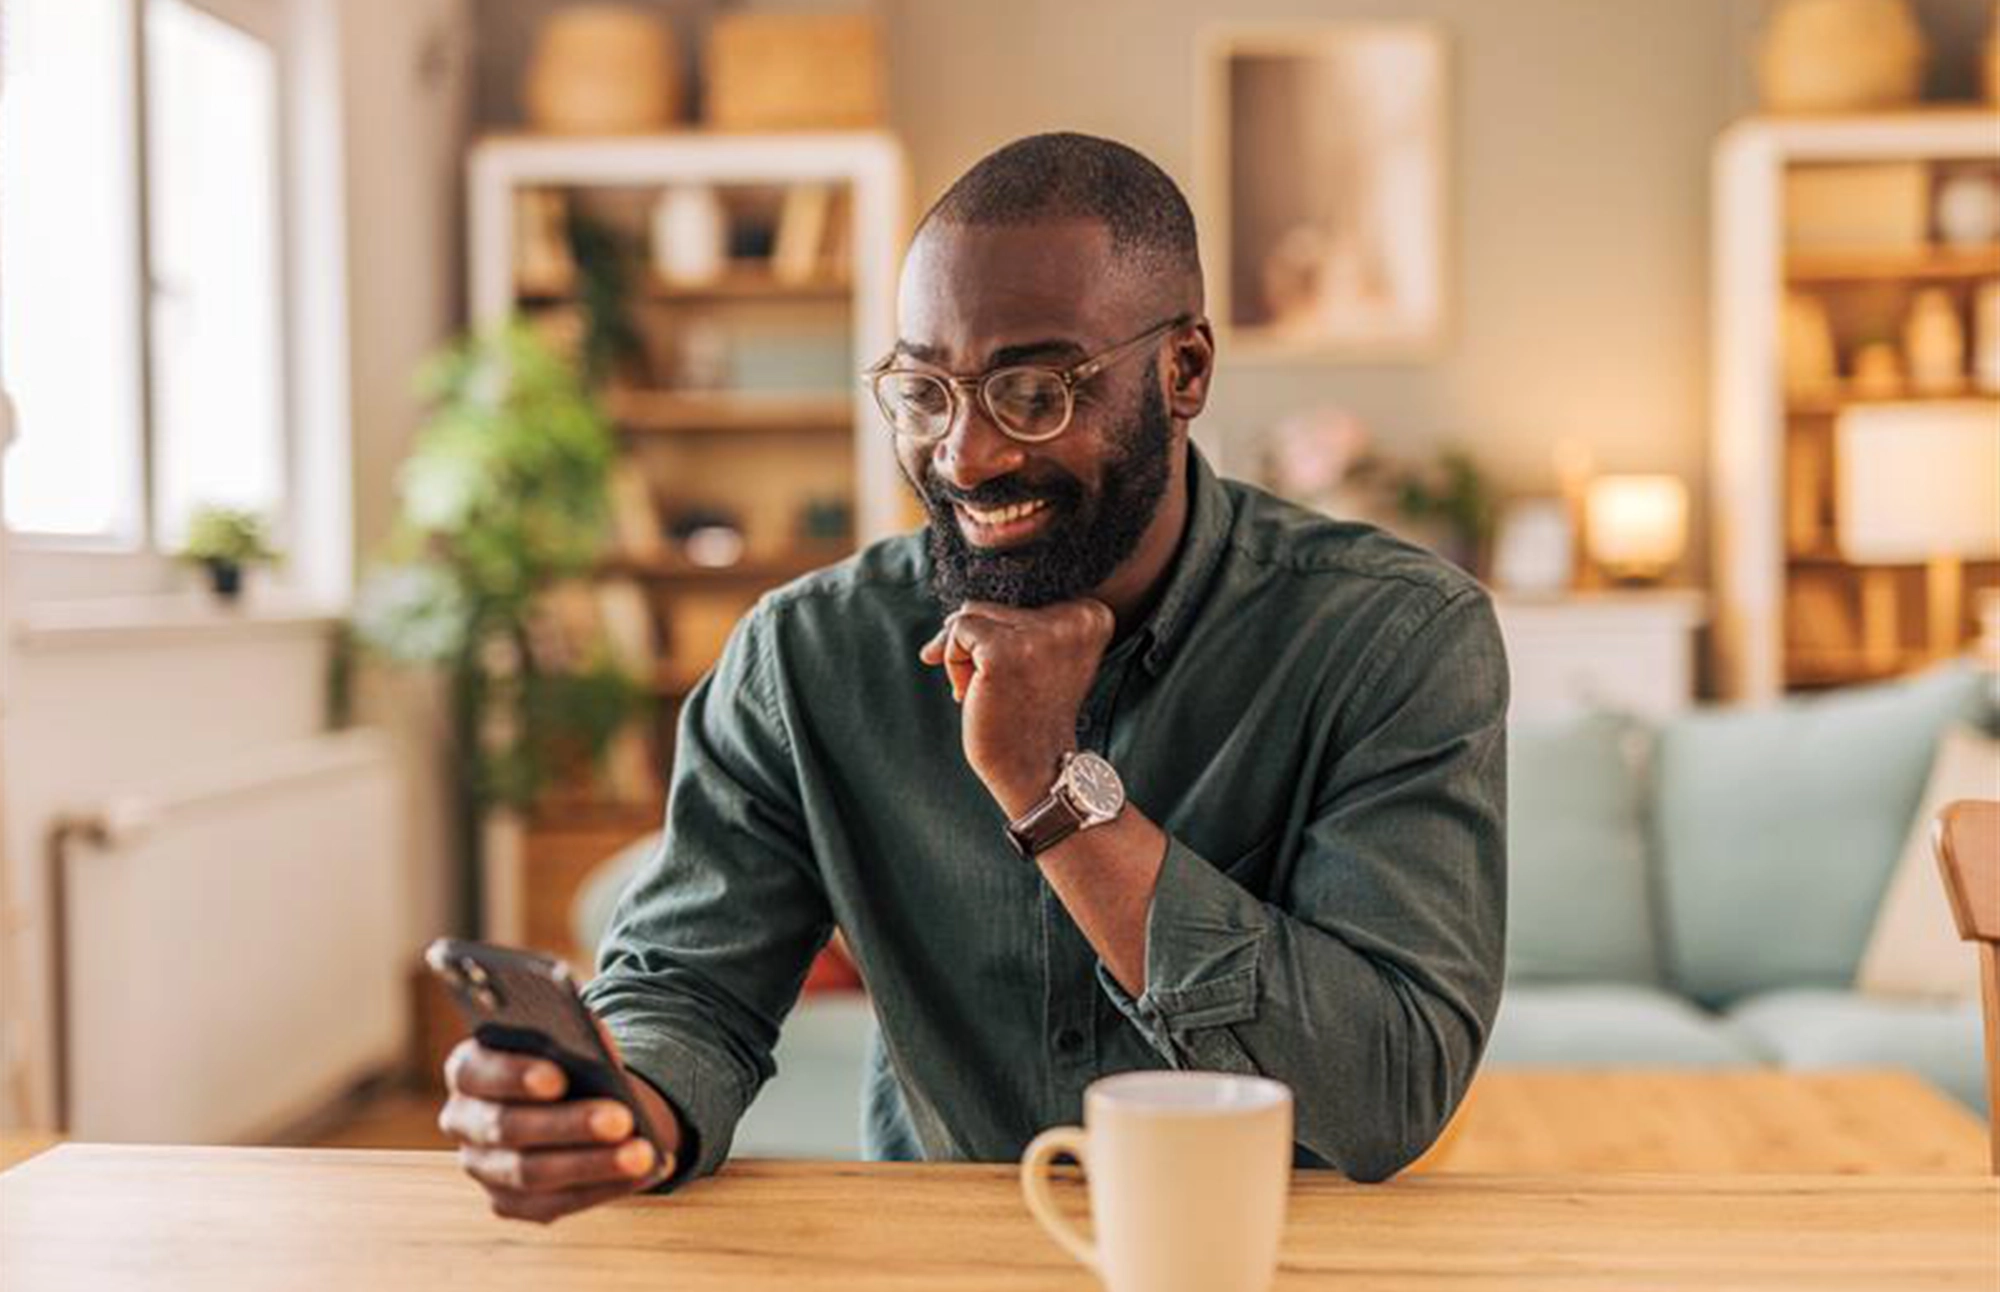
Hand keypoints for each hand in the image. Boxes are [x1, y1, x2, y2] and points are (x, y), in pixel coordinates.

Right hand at [439, 1021, 679, 1223]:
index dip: (513, 1075)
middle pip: (508, 1126)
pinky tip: (645, 1171)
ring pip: (532, 1173)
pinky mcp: (508, 1203)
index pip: (475, 1072)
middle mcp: (463, 1121)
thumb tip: (598, 1047)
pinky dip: (605, 1187)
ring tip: (642, 1153)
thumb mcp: (571, 1040)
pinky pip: (556, 1203)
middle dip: (568, 1124)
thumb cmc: (568, 1060)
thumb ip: (575, 1036)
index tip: (557, 1078)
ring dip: (593, 1164)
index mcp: (467, 1070)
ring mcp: (482, 1167)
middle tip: (621, 1119)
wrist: (573, 1100)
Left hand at [919, 598, 1113, 815]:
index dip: (1001, 637)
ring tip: (982, 691)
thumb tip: (950, 617)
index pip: (1022, 600)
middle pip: (991, 607)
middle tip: (993, 690)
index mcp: (1091, 617)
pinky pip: (957, 632)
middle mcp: (1072, 619)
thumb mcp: (1042, 659)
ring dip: (963, 657)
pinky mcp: (1001, 650)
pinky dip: (951, 663)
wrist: (1039, 771)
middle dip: (976, 647)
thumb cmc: (1032, 717)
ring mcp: (1037, 634)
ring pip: (970, 616)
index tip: (1011, 675)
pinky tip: (969, 694)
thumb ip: (1017, 626)